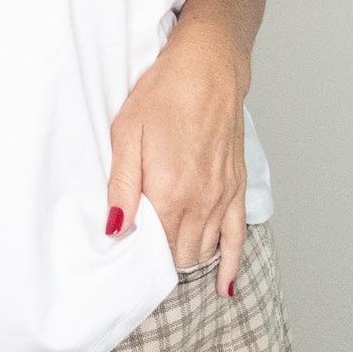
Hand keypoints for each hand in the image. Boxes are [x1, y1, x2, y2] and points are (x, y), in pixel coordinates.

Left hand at [106, 18, 247, 296]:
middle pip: (179, 255)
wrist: (208, 66)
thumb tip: (115, 229)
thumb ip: (121, 186)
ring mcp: (223, 196)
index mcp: (169, 191)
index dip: (138, 259)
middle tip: (140, 260)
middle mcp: (200, 200)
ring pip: (204, 250)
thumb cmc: (164, 93)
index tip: (124, 262)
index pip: (154, 250)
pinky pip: (237, 237)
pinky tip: (223, 285)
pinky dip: (229, 264)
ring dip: (186, 259)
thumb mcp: (127, 133)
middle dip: (160, 262)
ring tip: (165, 264)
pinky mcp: (237, 187)